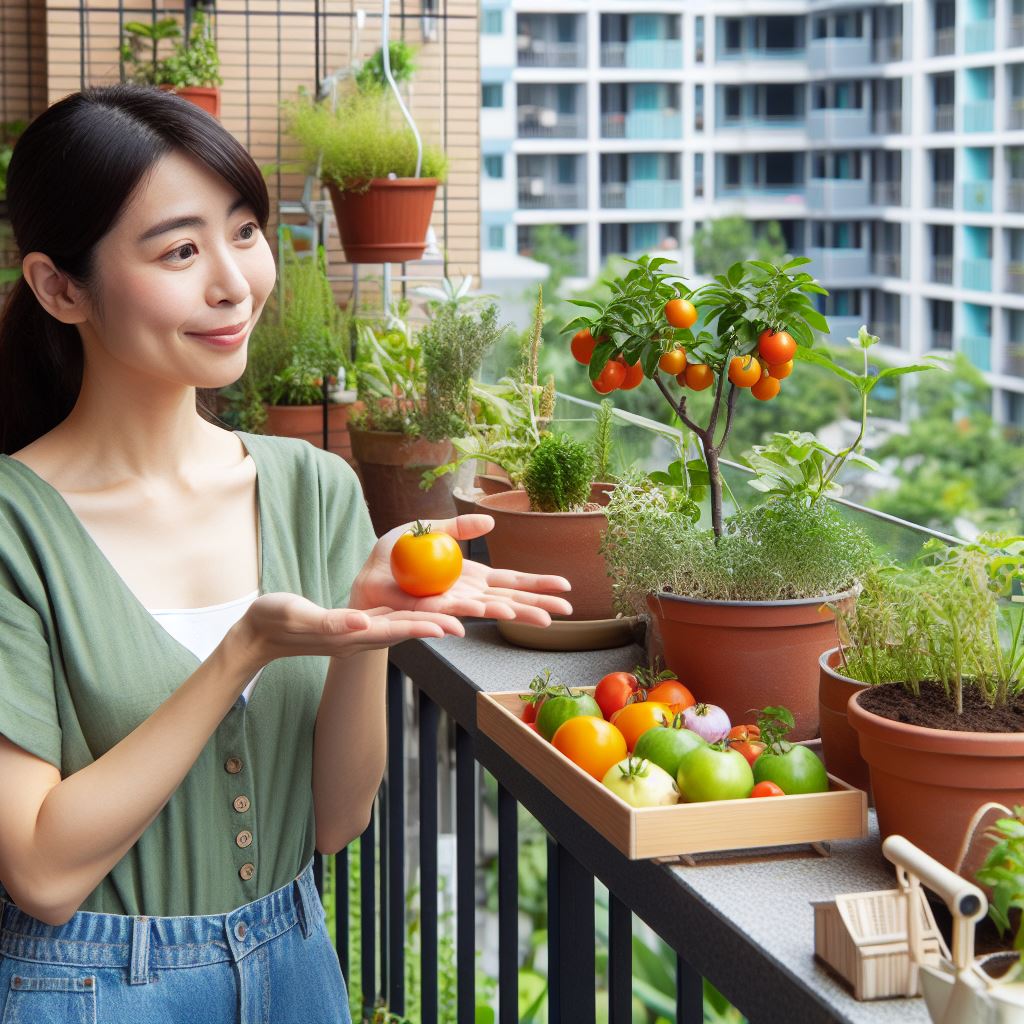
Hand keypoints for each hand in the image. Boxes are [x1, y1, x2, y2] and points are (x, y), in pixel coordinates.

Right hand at [235, 592, 467, 666]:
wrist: (258, 633)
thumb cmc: (273, 620)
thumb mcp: (300, 616)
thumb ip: (332, 622)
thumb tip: (364, 622)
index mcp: (350, 635)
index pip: (395, 631)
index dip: (423, 627)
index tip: (450, 626)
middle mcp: (360, 636)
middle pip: (407, 628)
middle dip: (439, 624)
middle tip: (470, 617)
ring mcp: (358, 632)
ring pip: (403, 623)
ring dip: (431, 619)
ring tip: (461, 612)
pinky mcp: (355, 624)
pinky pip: (390, 617)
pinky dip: (412, 612)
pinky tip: (427, 601)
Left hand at [349, 514, 572, 626]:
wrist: (364, 578)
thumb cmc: (396, 557)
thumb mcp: (428, 529)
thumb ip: (457, 528)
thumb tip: (491, 522)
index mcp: (472, 577)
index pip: (511, 582)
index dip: (538, 584)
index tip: (566, 585)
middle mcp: (466, 595)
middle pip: (508, 601)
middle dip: (537, 605)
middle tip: (567, 611)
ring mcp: (446, 606)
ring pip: (482, 611)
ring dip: (508, 613)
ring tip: (535, 617)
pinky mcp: (421, 612)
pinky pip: (441, 615)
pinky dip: (455, 617)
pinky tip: (472, 619)